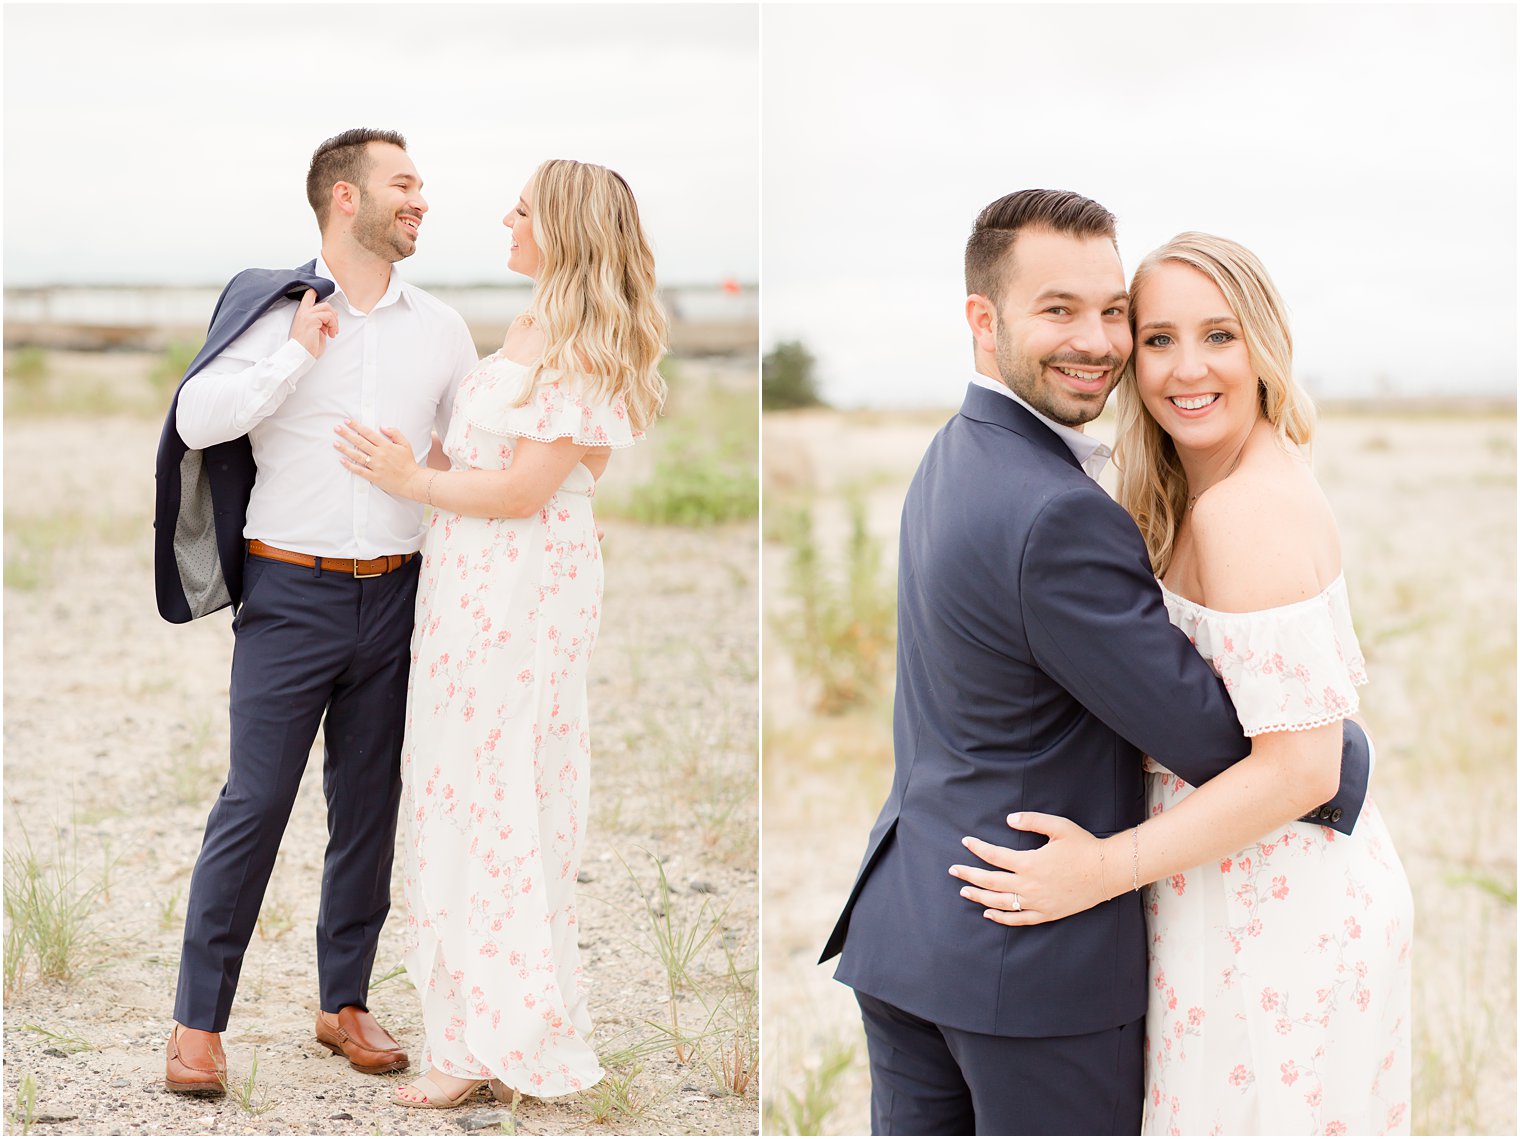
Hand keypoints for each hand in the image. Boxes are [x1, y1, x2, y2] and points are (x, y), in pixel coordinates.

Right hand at [290, 289, 338, 357]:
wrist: (301, 355)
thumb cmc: (308, 346)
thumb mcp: (316, 330)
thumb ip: (321, 320)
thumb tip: (331, 316)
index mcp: (303, 313)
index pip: (309, 294)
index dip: (319, 294)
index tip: (328, 309)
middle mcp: (303, 312)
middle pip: (324, 303)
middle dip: (334, 315)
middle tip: (334, 327)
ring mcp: (307, 315)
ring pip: (328, 308)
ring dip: (335, 321)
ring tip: (333, 332)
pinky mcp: (311, 320)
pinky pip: (329, 316)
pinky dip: (333, 325)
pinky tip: (331, 334)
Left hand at [335, 421, 423, 498]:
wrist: (412, 481)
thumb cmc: (408, 462)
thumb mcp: (405, 444)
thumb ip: (395, 433)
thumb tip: (382, 427)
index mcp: (386, 446)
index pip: (368, 433)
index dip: (357, 426)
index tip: (347, 421)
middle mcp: (379, 455)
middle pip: (360, 442)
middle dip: (347, 434)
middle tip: (336, 428)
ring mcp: (376, 466)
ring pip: (357, 456)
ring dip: (345, 449)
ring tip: (335, 443)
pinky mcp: (374, 476)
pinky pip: (359, 470)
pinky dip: (350, 466)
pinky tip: (342, 460)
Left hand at [948, 812, 1111, 926]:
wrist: (1106, 872)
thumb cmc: (1083, 846)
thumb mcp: (1058, 826)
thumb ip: (1031, 821)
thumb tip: (1008, 820)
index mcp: (1030, 863)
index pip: (995, 856)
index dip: (978, 848)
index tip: (966, 842)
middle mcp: (1029, 885)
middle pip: (991, 882)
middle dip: (969, 875)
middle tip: (952, 870)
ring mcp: (1037, 902)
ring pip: (1000, 902)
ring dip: (979, 896)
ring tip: (964, 890)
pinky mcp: (1046, 913)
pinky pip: (1018, 919)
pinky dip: (1001, 917)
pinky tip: (987, 913)